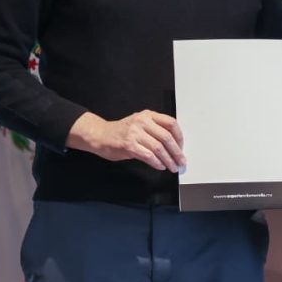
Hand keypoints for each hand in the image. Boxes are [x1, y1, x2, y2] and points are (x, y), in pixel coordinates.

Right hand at [66, 110, 184, 171]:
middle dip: (176, 152)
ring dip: (168, 160)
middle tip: (181, 161)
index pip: (171, 123)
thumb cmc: (122, 132)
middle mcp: (143, 121)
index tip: (181, 147)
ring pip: (158, 148)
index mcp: (148, 115)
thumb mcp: (140, 124)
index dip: (179, 137)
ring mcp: (135, 133)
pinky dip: (156, 163)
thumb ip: (155, 130)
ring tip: (172, 167)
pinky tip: (160, 166)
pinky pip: (148, 155)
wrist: (100, 135)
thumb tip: (173, 145)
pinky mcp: (129, 145)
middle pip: (167, 137)